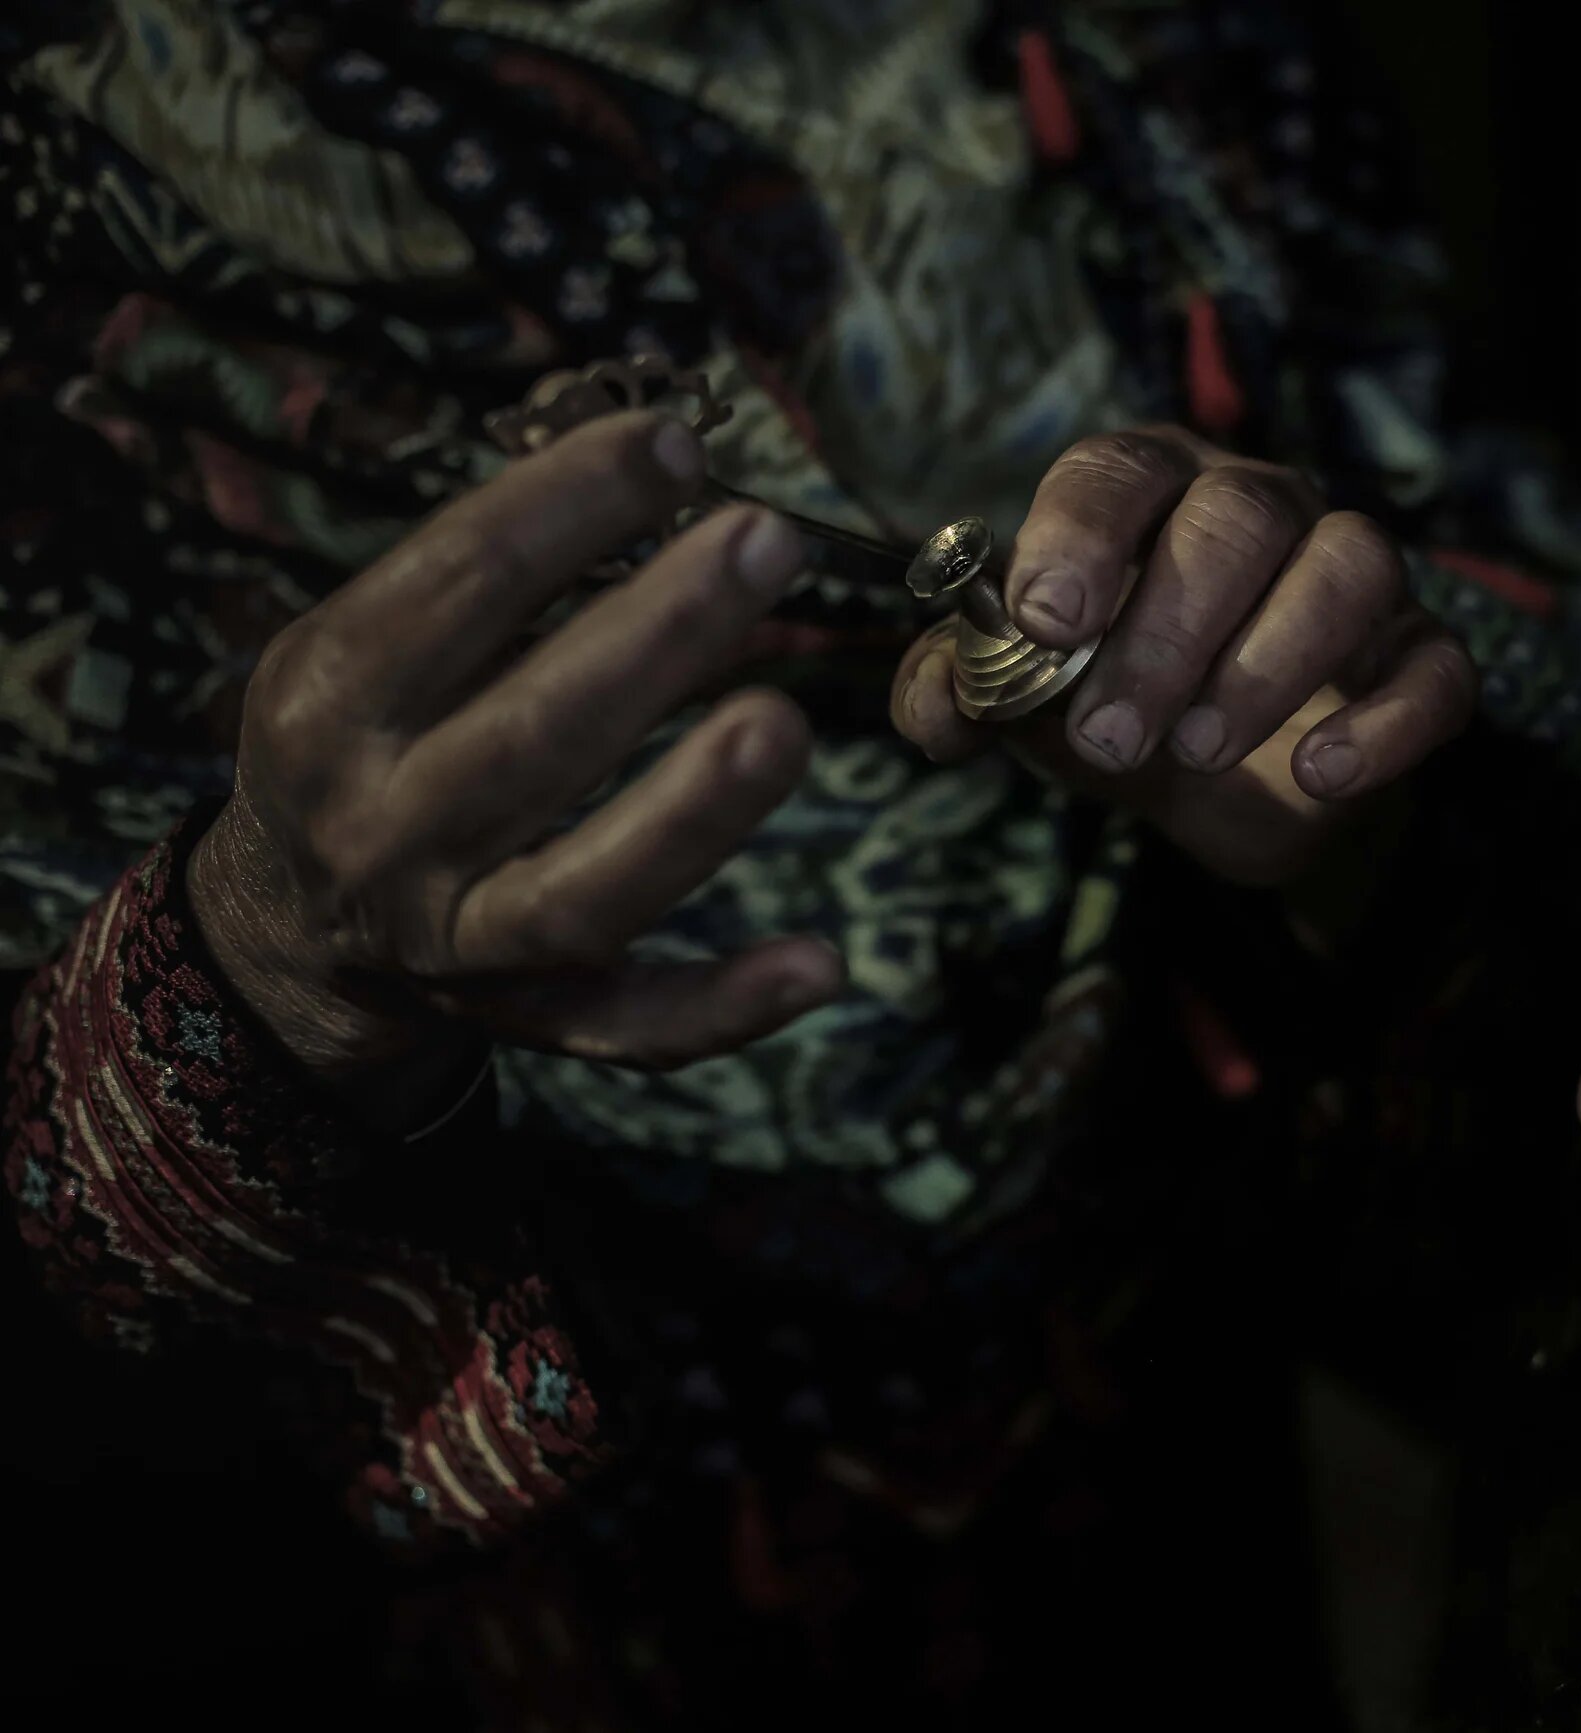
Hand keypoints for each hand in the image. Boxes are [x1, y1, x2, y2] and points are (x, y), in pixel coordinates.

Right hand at [189, 411, 843, 1124]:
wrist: (293, 926)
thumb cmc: (376, 732)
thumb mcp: (375, 643)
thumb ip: (494, 574)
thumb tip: (665, 461)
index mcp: (329, 701)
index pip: (452, 586)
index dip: (566, 507)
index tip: (676, 442)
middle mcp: (380, 827)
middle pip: (530, 736)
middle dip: (655, 636)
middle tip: (767, 541)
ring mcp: (454, 941)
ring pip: (580, 893)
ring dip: (691, 816)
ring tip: (785, 723)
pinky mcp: (533, 1022)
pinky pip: (633, 1033)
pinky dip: (724, 1008)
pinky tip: (819, 965)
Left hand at [889, 429, 1475, 887]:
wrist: (1217, 784)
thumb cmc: (1112, 700)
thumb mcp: (1025, 703)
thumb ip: (960, 694)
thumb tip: (941, 708)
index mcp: (1152, 491)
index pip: (1122, 470)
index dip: (1082, 535)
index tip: (1045, 620)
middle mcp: (1261, 506)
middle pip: (1236, 519)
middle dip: (1167, 632)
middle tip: (1111, 736)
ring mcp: (1352, 574)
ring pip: (1350, 565)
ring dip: (1269, 662)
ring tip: (1200, 753)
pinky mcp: (1418, 656)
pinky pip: (1436, 667)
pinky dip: (1386, 723)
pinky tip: (1320, 776)